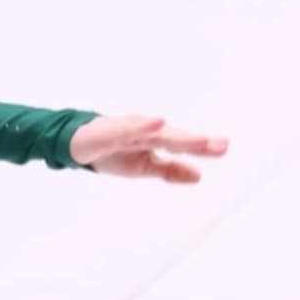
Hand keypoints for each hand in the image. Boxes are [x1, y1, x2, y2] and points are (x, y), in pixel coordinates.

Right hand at [69, 114, 228, 180]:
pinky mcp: (107, 131)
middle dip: (195, 141)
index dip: (202, 146)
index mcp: (153, 139)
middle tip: (220, 145)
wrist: (74, 144)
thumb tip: (199, 176)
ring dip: (176, 134)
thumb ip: (169, 169)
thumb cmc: (111, 152)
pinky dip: (142, 126)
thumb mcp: (143, 166)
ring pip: (154, 132)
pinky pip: (126, 129)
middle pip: (173, 136)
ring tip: (199, 139)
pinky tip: (157, 123)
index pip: (181, 142)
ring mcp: (126, 129)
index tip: (224, 147)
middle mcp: (143, 130)